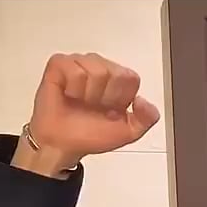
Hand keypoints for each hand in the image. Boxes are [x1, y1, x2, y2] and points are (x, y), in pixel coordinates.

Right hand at [19, 52, 159, 175]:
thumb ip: (147, 118)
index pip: (131, 78)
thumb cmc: (89, 135)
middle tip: (93, 106)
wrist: (62, 143)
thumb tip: (143, 100)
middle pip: (114, 73)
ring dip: (88, 94)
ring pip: (95, 70)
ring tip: (80, 101)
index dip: (121, 98)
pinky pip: (74, 70)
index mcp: (118, 80)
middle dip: (105, 97)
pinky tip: (68, 94)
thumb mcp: (128, 132)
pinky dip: (72, 88)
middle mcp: (100, 67)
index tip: (111, 110)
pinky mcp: (59, 64)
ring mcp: (80, 63)